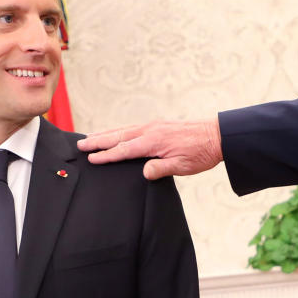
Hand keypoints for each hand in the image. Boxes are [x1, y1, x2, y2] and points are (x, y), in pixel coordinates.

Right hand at [77, 119, 222, 179]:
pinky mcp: (159, 125)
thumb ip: (160, 169)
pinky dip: (120, 130)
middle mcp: (150, 130)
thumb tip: (143, 172)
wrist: (217, 135)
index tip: (91, 158)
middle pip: (118, 136)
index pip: (124, 150)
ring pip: (124, 129)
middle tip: (80, 144)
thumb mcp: (182, 166)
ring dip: (106, 133)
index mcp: (153, 142)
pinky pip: (133, 127)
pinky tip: (117, 134)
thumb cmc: (201, 152)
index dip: (107, 155)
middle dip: (98, 140)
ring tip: (91, 137)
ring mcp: (154, 126)